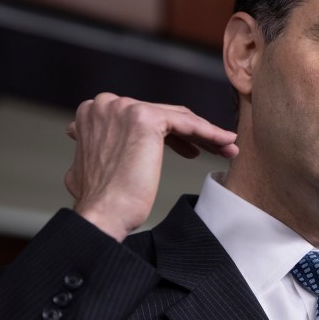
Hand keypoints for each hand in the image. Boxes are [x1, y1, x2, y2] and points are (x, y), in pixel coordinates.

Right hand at [63, 92, 237, 240]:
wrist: (102, 216)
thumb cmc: (101, 201)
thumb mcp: (93, 164)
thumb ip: (102, 147)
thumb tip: (115, 150)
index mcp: (92, 111)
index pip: (144, 117)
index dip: (171, 134)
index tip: (190, 149)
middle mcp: (106, 103)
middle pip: (163, 116)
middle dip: (192, 134)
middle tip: (216, 149)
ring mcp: (125, 108)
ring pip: (178, 118)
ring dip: (205, 135)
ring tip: (225, 150)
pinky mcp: (145, 118)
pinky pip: (187, 123)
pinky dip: (209, 133)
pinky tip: (226, 142)